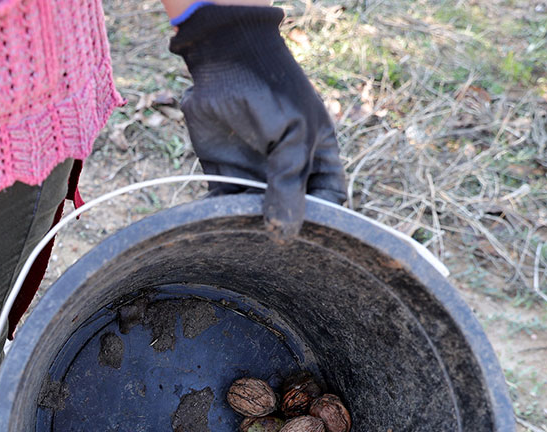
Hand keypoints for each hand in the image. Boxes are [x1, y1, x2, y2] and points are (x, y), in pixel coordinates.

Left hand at [170, 4, 345, 241]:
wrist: (223, 65)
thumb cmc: (272, 92)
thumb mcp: (293, 137)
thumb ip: (289, 183)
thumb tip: (286, 234)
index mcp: (318, 161)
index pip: (328, 204)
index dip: (321, 225)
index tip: (306, 243)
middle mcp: (288, 174)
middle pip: (290, 216)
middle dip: (282, 233)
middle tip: (272, 251)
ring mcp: (256, 177)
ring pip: (256, 217)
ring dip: (249, 231)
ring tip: (244, 246)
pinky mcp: (224, 177)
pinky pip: (224, 208)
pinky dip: (219, 220)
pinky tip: (218, 229)